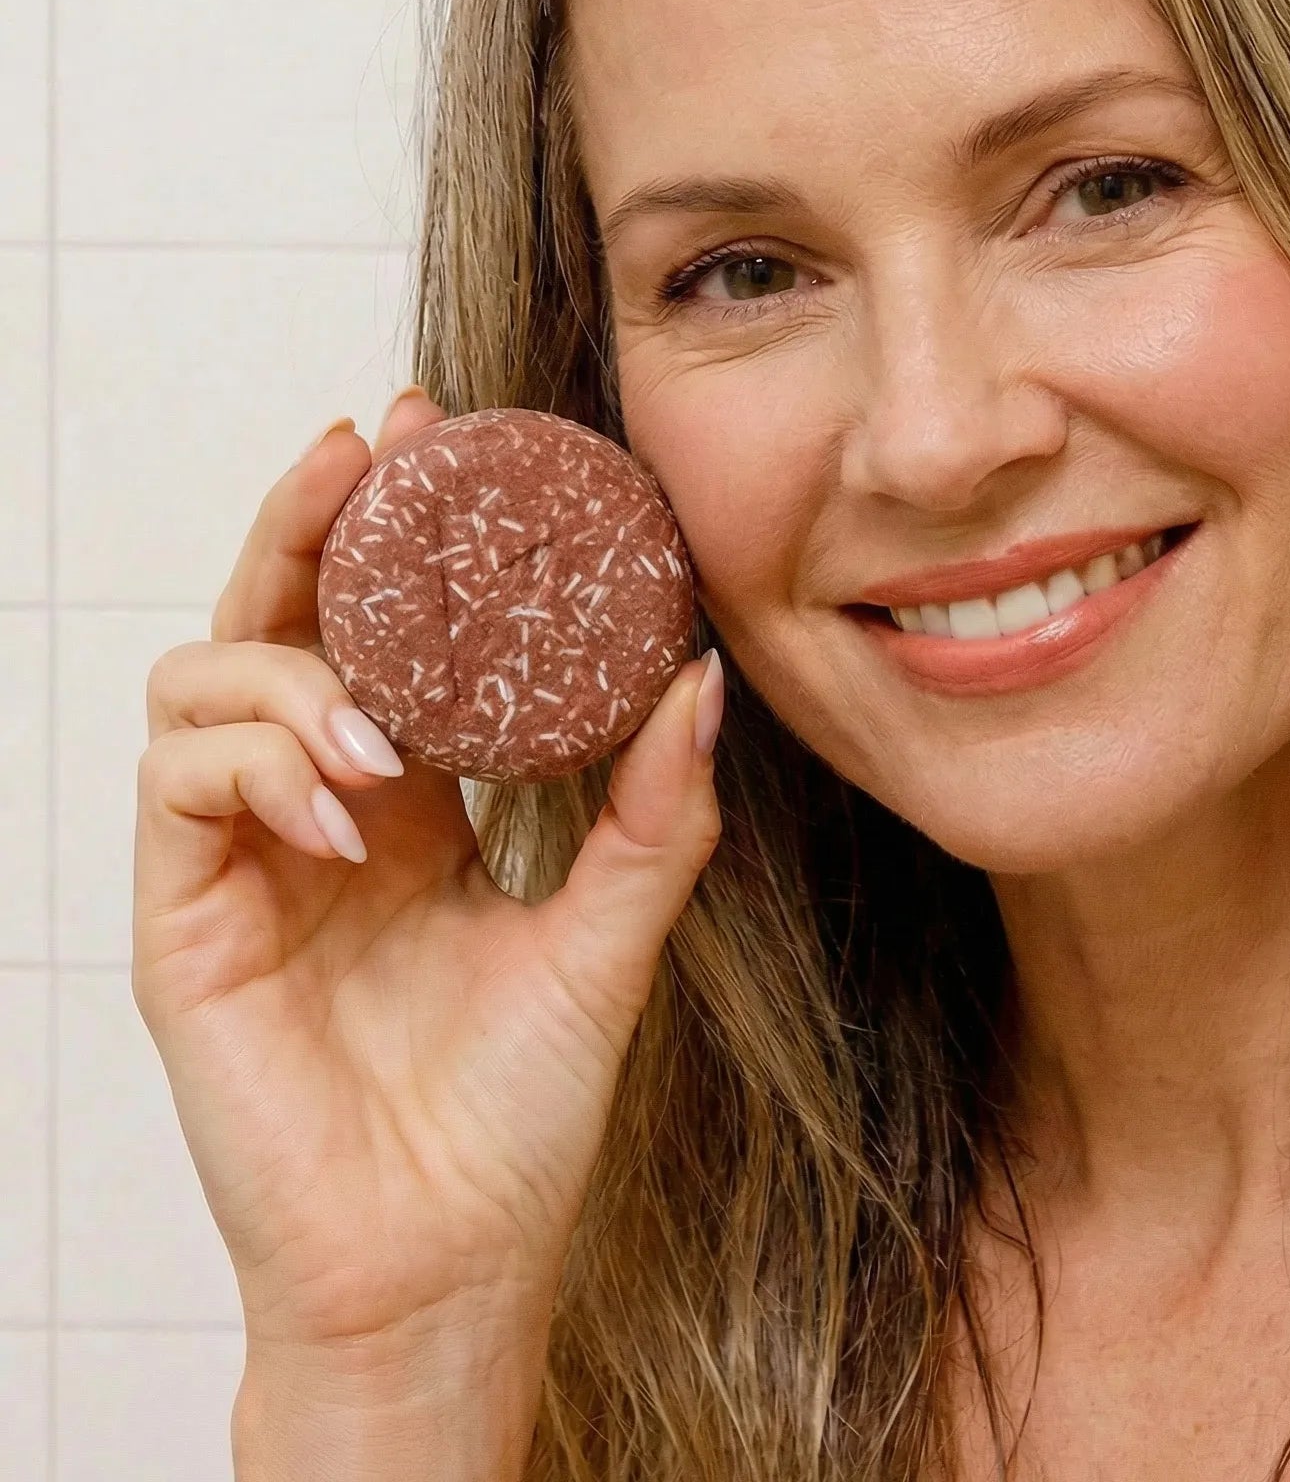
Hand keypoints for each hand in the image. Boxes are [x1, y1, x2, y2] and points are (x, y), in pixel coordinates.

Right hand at [132, 387, 723, 1360]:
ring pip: (203, 682)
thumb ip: (652, 812)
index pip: (383, 631)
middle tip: (367, 446)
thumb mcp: (610, 936)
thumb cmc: (519, 1114)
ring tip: (380, 734)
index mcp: (414, 802)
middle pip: (277, 619)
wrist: (450, 1264)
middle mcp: (320, 809)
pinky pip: (180, 789)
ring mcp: (244, 859)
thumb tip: (701, 676)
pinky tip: (342, 805)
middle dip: (311, 523)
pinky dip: (253, 764)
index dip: (401, 531)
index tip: (444, 434)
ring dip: (289, 670)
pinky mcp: (187, 922)